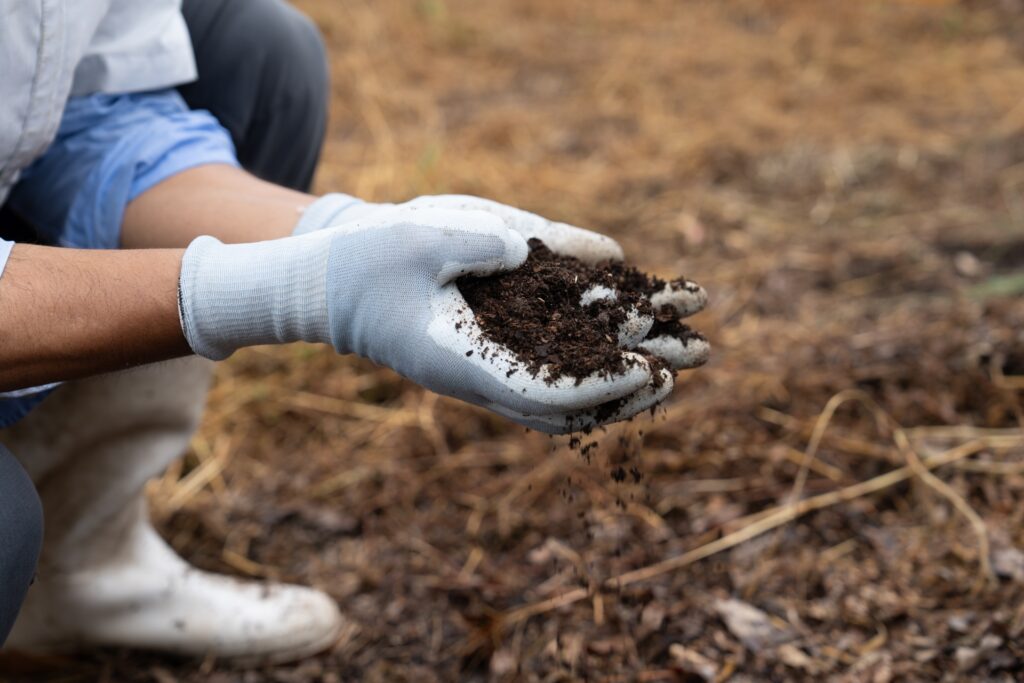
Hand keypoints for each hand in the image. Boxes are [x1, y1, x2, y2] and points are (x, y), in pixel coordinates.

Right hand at [293, 194, 709, 430]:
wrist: (326, 288)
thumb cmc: (364, 260)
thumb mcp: (417, 236)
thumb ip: (480, 241)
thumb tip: (541, 249)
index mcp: (458, 362)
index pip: (543, 393)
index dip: (600, 385)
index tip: (649, 369)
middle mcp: (476, 380)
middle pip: (570, 404)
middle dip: (634, 383)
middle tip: (698, 356)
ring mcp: (482, 374)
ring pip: (565, 398)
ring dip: (625, 378)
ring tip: (681, 350)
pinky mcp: (486, 358)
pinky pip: (550, 375)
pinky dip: (594, 367)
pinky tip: (629, 340)